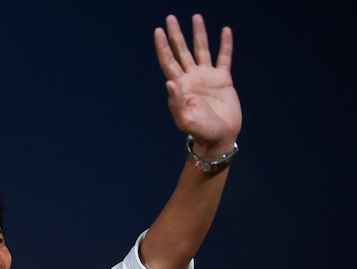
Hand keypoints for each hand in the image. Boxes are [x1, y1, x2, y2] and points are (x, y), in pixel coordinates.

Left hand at [155, 14, 241, 156]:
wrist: (219, 137)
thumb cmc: (201, 131)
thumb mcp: (186, 120)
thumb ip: (177, 102)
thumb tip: (170, 83)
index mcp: (180, 86)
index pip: (168, 61)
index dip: (163, 46)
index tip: (158, 31)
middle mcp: (192, 78)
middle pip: (181, 51)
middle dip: (175, 35)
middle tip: (170, 18)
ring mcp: (207, 77)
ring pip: (201, 50)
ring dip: (198, 34)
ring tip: (195, 17)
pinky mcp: (223, 79)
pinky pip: (224, 57)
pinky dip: (225, 44)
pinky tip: (225, 31)